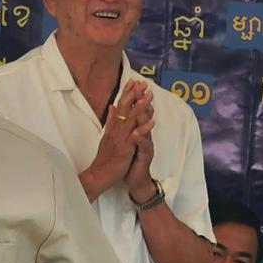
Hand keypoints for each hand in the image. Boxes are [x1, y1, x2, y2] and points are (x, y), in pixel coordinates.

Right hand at [83, 82, 148, 197]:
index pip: (120, 106)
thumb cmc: (105, 157)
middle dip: (133, 95)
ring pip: (130, 120)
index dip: (126, 93)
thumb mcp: (107, 135)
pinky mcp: (125, 149)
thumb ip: (110, 120)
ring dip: (139, 108)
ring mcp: (120, 139)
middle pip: (124, 109)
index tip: (133, 81)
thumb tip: (112, 106)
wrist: (99, 174)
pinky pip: (136, 137)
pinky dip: (143, 128)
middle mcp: (116, 130)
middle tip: (142, 82)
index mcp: (113, 127)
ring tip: (148, 96)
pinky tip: (152, 121)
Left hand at [123, 85, 156, 201]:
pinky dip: (141, 139)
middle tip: (145, 87)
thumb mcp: (125, 139)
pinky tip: (138, 133)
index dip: (136, 97)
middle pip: (144, 116)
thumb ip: (122, 122)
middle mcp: (144, 135)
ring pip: (146, 129)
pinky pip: (144, 147)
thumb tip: (116, 106)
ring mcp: (146, 145)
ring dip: (145, 117)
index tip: (134, 82)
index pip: (137, 111)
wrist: (135, 180)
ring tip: (143, 105)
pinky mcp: (145, 157)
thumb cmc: (130, 160)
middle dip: (144, 101)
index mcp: (137, 130)